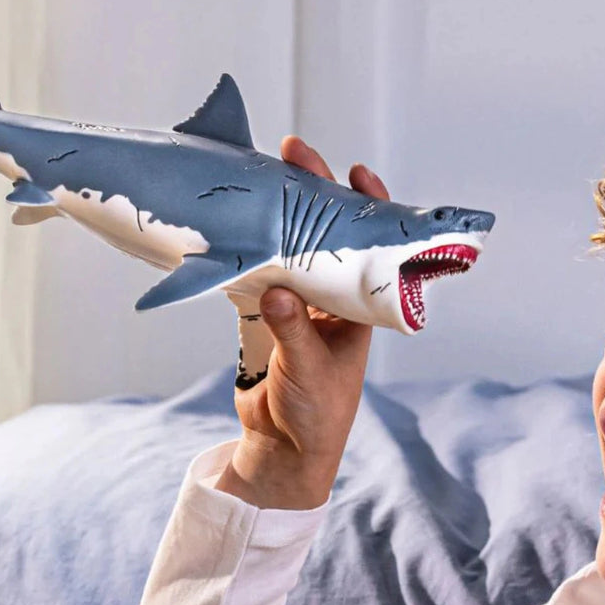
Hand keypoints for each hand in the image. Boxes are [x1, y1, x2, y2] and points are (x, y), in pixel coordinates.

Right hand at [215, 138, 390, 509]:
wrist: (282, 451)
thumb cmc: (316, 416)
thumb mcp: (310, 372)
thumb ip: (293, 331)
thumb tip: (278, 289)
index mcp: (358, 312)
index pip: (369, 249)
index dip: (367, 210)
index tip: (355, 173)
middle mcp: (332, 302)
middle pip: (326, 237)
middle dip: (313, 196)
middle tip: (295, 153)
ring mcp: (298, 306)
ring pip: (291, 249)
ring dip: (277, 216)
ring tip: (262, 174)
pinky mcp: (265, 317)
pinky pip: (257, 274)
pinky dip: (246, 251)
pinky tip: (235, 221)